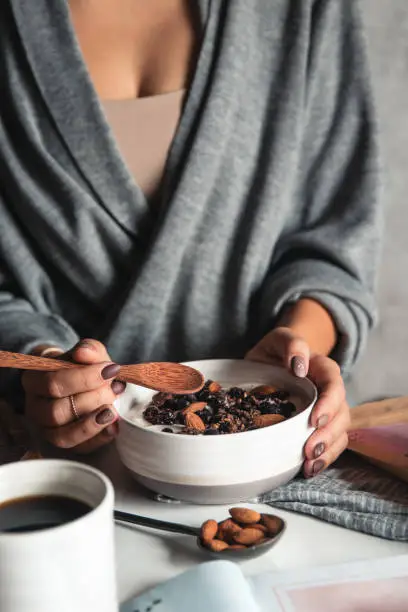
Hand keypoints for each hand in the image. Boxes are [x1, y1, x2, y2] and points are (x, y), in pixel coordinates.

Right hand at [23, 339, 124, 453]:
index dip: (84, 378)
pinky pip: (78, 449)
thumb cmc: (80, 367)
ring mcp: (47, 430)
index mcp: (34, 381)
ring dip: (93, 423)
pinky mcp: (65, 445)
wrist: (79, 381)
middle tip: (114, 390)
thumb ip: (89, 350)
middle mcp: (35, 409)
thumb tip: (84, 352)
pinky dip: (98, 439)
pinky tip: (114, 427)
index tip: (111, 370)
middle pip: (56, 411)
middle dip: (92, 400)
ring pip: (63, 435)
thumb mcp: (87, 354)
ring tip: (113, 410)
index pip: (53, 383)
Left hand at [246, 327, 349, 476]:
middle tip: (309, 449)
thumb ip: (291, 343)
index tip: (314, 420)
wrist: (270, 362)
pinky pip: (331, 445)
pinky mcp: (318, 427)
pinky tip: (310, 469)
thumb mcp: (278, 339)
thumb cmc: (275, 351)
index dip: (328, 404)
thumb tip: (300, 365)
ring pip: (340, 433)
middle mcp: (329, 392)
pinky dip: (324, 458)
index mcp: (323, 369)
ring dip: (328, 451)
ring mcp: (326, 411)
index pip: (334, 386)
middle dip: (328, 434)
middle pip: (341, 414)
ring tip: (310, 465)